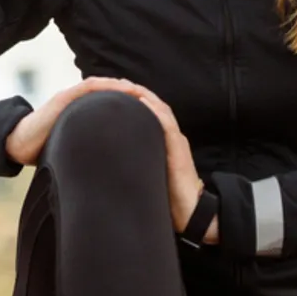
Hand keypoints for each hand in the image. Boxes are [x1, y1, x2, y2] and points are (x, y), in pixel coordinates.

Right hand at [4, 77, 150, 165]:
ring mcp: (75, 98)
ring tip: (149, 97)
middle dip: (139, 100)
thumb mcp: (77, 158)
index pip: (119, 110)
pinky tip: (128, 89)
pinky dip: (111, 86)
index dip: (138, 113)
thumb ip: (94, 161)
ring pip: (109, 88)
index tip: (158, 122)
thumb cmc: (44, 154)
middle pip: (118, 97)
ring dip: (130, 90)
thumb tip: (112, 185)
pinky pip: (93, 86)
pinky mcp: (67, 96)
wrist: (19, 146)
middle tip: (161, 109)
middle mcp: (84, 105)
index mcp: (88, 118)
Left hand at [124, 86, 209, 239]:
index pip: (146, 111)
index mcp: (162, 140)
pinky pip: (168, 125)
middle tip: (112, 82)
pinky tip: (142, 102)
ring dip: (142, 95)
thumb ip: (132, 163)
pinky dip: (155, 112)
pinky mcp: (179, 151)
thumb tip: (106, 162)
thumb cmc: (167, 197)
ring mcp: (176, 142)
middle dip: (133, 91)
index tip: (109, 90)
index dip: (129, 98)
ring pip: (160, 109)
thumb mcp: (145, 173)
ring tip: (124, 85)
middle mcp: (170, 136)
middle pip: (152, 104)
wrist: (190, 212)